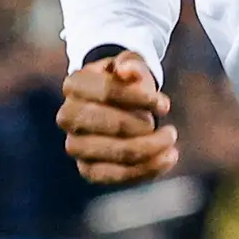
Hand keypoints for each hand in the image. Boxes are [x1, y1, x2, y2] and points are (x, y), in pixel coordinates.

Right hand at [57, 50, 177, 183]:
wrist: (113, 107)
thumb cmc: (124, 82)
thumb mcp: (131, 64)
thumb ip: (132, 62)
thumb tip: (127, 71)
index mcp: (74, 84)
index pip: (107, 91)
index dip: (140, 98)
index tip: (165, 105)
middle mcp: (67, 116)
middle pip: (112, 125)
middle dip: (146, 126)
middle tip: (169, 130)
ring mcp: (74, 145)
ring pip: (117, 153)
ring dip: (151, 150)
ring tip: (170, 143)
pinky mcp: (86, 169)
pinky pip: (116, 176)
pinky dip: (146, 170)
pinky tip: (167, 159)